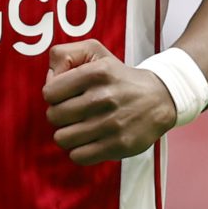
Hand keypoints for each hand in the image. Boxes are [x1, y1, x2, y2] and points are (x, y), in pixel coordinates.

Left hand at [42, 39, 176, 164]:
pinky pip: (79, 156)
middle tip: (73, 112)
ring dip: (68, 134)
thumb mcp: (94, 52)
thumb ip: (64, 55)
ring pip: (63, 138)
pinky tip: (89, 140)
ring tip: (80, 126)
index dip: (54, 94)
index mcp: (96, 73)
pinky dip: (79, 150)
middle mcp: (104, 98)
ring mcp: (111, 124)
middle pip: (54, 116)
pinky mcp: (118, 145)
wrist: (158, 98)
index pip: (50, 92)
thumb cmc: (117, 76)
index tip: (66, 95)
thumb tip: (49, 79)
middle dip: (59, 115)